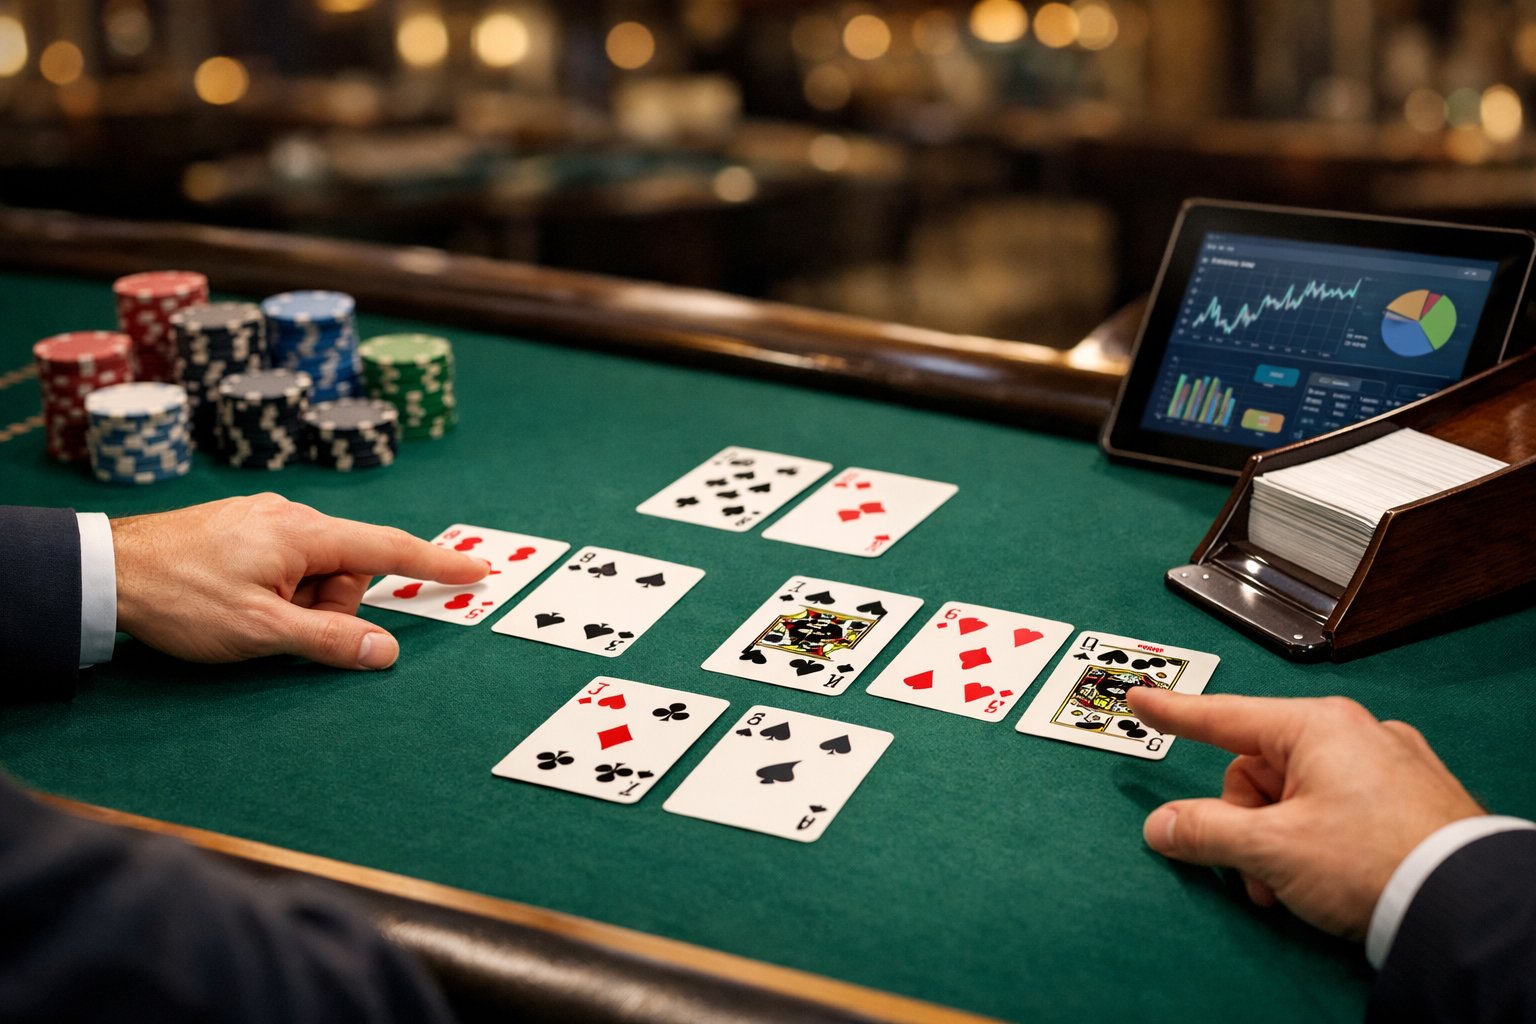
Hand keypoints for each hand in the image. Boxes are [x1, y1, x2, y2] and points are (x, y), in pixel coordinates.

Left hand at [111, 493, 486, 670]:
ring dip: (298, 605)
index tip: (479, 570)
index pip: (390, 548)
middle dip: (331, 608)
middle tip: (283, 633)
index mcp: (305, 534)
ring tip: (248, 621)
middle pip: (347, 570)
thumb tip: (387, 651)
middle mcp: (292, 517)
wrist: (104, 571)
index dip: (438, 563)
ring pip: (313, 572)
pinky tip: (237, 605)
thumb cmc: (181, 598)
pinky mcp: (241, 530)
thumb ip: (331, 641)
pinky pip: (285, 566)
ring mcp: (264, 521)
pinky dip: (278, 593)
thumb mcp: (262, 632)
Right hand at [1126, 687, 1484, 940]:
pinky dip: (1318, 841)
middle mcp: (1354, 733)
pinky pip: (1338, 807)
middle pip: (1260, 771)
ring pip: (1298, 795)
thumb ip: (1205, 832)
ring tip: (1293, 886)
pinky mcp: (1410, 799)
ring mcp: (1387, 765)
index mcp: (1317, 726)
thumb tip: (1163, 827)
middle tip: (1257, 866)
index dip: (1176, 713)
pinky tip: (1328, 878)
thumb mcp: (1271, 849)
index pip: (1225, 716)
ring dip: (1279, 842)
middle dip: (1247, 823)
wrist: (1465, 905)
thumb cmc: (1374, 861)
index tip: (1142, 699)